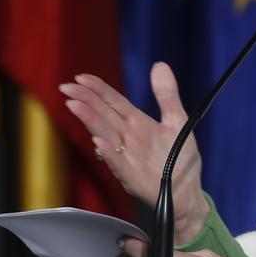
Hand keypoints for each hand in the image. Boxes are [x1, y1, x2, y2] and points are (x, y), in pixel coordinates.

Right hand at [60, 62, 208, 243]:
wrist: (188, 191)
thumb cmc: (180, 158)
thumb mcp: (177, 120)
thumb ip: (167, 94)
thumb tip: (159, 65)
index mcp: (136, 123)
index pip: (112, 101)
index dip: (97, 89)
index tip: (81, 78)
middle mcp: (127, 138)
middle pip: (103, 115)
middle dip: (85, 100)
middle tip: (67, 88)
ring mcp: (127, 157)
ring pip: (105, 135)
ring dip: (90, 121)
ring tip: (75, 105)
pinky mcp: (132, 177)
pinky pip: (118, 163)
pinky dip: (108, 152)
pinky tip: (99, 141)